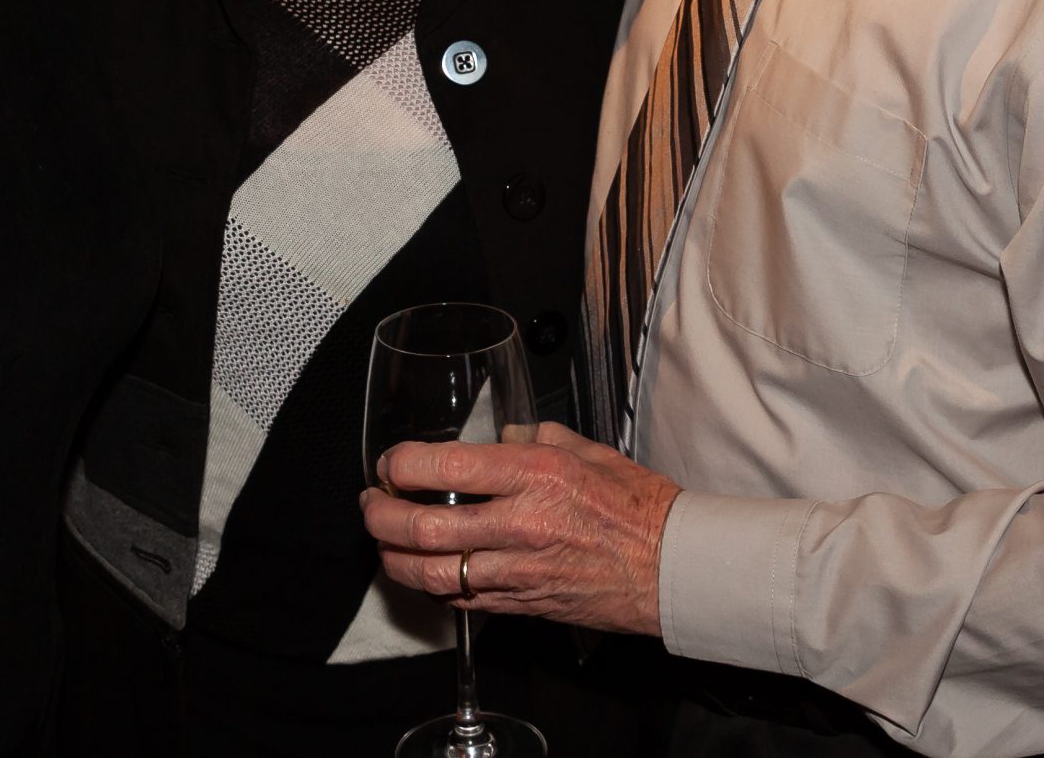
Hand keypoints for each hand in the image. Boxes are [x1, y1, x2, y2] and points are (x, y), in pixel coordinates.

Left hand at [359, 421, 680, 635]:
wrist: (671, 567)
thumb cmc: (637, 505)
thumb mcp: (587, 450)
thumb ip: (533, 439)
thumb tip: (497, 440)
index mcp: (535, 474)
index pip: (444, 468)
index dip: (401, 465)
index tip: (391, 463)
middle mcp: (519, 523)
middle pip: (422, 527)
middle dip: (380, 515)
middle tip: (372, 503)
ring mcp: (517, 571)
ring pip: (430, 572)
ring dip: (393, 557)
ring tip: (384, 541)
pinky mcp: (520, 604)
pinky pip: (458, 601)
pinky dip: (430, 587)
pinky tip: (421, 571)